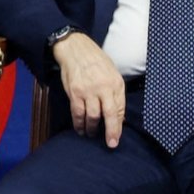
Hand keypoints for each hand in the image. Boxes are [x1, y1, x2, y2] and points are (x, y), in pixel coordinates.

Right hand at [52, 32, 125, 146]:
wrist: (76, 50)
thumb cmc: (96, 61)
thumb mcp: (112, 74)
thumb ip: (114, 93)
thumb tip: (116, 114)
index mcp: (115, 83)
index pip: (119, 108)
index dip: (119, 125)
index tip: (117, 137)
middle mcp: (103, 88)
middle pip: (108, 115)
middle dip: (110, 132)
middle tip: (110, 144)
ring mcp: (88, 91)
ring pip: (92, 116)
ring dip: (92, 129)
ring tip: (91, 134)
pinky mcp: (74, 93)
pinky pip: (77, 113)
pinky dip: (79, 123)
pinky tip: (80, 129)